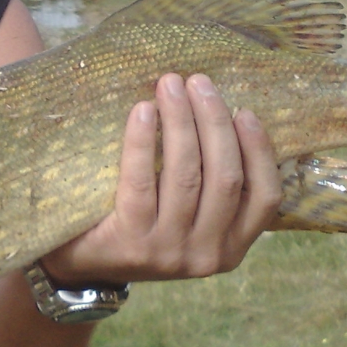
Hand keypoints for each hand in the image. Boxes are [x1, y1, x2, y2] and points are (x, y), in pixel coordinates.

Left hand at [41, 73, 280, 284]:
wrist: (82, 264)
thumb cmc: (140, 225)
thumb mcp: (188, 215)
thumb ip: (211, 180)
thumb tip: (226, 110)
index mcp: (230, 248)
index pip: (264, 198)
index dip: (259, 150)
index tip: (244, 110)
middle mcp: (206, 255)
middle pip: (225, 177)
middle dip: (214, 121)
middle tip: (198, 82)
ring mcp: (169, 251)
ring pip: (187, 175)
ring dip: (182, 122)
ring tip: (170, 85)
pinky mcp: (132, 242)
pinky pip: (142, 181)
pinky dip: (144, 140)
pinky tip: (143, 110)